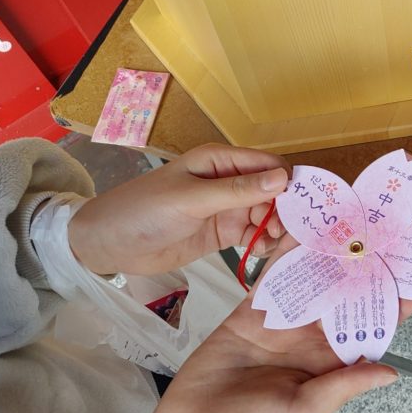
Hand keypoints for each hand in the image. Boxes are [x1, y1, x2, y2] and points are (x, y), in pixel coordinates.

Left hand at [68, 144, 289, 274]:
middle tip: (285, 234)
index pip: (270, 164)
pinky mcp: (222, 232)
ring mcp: (226, 208)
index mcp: (221, 160)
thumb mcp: (193, 199)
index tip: (302, 209)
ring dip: (275, 228)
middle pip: (274, 191)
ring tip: (270, 245)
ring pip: (267, 214)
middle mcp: (228, 181)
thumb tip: (284, 178)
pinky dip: (262, 242)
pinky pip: (253, 234)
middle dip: (285, 210)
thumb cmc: (145, 211)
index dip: (290, 183)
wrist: (109, 244)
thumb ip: (238, 190)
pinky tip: (260, 252)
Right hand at [146, 236, 411, 412]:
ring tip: (351, 221)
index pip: (372, 325)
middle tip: (386, 230)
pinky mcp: (252, 312)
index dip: (394, 299)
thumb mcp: (306, 410)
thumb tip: (391, 372)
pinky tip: (302, 230)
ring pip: (314, 278)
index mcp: (331, 362)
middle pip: (347, 293)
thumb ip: (345, 385)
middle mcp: (311, 337)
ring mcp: (284, 322)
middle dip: (367, 264)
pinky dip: (287, 253)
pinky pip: (274, 277)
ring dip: (330, 252)